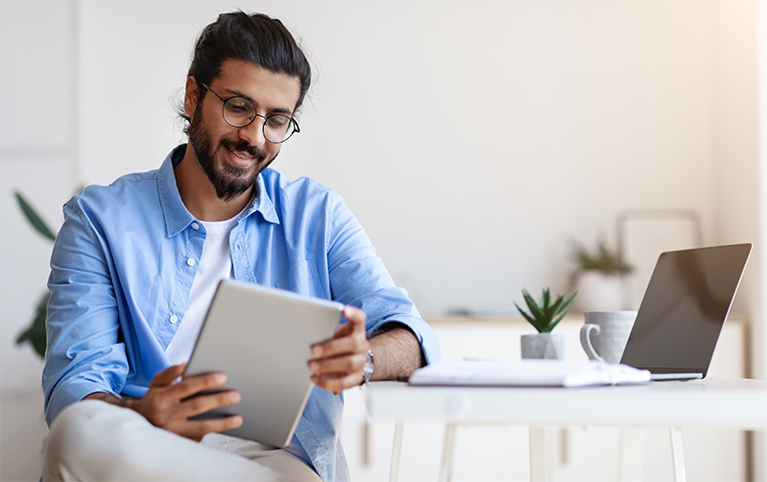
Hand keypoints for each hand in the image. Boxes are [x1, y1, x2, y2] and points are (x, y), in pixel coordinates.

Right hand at [127, 364, 242, 440]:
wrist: (140, 422)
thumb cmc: (155, 397)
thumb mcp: (158, 382)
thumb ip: (172, 372)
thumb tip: (188, 363)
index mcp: (160, 397)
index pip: (186, 387)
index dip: (205, 381)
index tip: (223, 376)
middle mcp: (164, 416)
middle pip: (196, 406)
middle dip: (219, 400)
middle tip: (237, 395)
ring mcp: (171, 433)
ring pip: (200, 428)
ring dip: (221, 424)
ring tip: (238, 418)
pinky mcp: (177, 443)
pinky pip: (198, 437)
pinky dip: (213, 431)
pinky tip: (227, 426)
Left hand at [308, 305, 369, 392]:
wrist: (354, 360)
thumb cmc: (339, 343)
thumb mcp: (335, 334)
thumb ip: (325, 332)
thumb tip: (305, 333)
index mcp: (357, 330)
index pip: (360, 319)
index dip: (354, 314)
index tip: (343, 310)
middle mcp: (362, 345)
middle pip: (354, 344)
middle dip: (332, 347)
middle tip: (313, 351)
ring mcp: (361, 362)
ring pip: (350, 364)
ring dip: (328, 366)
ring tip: (311, 367)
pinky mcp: (357, 378)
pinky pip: (345, 383)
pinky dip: (328, 382)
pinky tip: (315, 379)